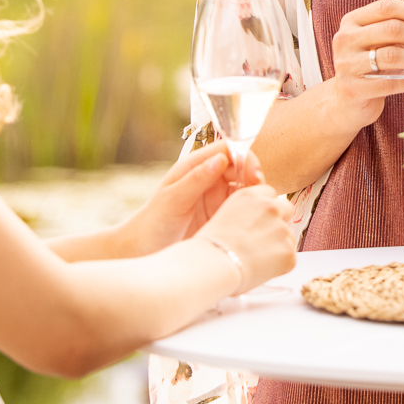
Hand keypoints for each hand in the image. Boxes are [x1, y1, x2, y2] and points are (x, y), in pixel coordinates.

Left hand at [119, 142, 256, 255]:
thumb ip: (196, 179)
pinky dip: (252, 212)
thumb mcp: (172, 200)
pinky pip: (243, 209)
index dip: (245, 158)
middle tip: (262, 196)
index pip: (229, 150)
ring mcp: (216, 198)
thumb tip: (221, 160)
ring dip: (256, 196)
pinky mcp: (221, 216)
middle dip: (255, 178)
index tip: (255, 175)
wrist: (140, 252)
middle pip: (242, 168)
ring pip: (246, 189)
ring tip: (261, 211)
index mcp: (195, 167)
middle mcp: (209, 178)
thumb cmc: (151, 224)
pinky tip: (255, 223)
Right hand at [195, 184, 296, 293]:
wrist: (212, 266)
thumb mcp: (223, 216)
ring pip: (288, 236)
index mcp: (251, 195)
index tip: (258, 222)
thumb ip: (244, 214)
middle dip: (279, 221)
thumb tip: (252, 224)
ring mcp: (282, 228)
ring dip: (278, 245)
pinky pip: (289, 258)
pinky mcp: (289, 251)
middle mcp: (270, 207)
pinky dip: (279, 265)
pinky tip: (260, 270)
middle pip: (286, 209)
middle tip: (263, 239)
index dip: (264, 211)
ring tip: (256, 259)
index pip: (270, 195)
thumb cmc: (209, 248)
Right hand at [326, 0, 403, 120]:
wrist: (347, 102)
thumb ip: (395, 18)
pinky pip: (389, 83)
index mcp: (351, 21)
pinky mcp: (353, 89)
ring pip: (392, 56)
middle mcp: (345, 40)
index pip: (386, 7)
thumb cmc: (367, 65)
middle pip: (392, 29)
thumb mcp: (378, 39)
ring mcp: (346, 65)